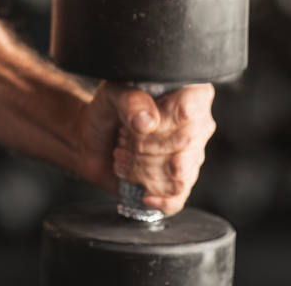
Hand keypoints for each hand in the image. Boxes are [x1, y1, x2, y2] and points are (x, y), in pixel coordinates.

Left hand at [74, 82, 215, 214]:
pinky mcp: (181, 183)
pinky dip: (154, 196)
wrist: (94, 138)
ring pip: (180, 175)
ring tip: (125, 156)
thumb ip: (129, 100)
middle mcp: (196, 125)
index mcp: (186, 94)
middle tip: (123, 139)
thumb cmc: (108, 110)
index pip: (188, 110)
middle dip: (144, 146)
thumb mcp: (111, 94)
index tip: (136, 125)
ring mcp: (191, 156)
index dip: (160, 121)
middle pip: (184, 144)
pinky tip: (140, 189)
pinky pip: (178, 197)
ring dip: (143, 170)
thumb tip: (147, 121)